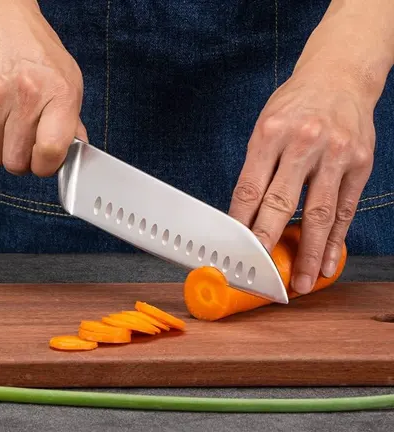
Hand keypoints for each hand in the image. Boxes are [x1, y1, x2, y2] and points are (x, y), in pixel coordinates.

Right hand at [0, 0, 86, 176]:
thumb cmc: (38, 52)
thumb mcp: (69, 80)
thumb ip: (72, 120)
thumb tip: (75, 150)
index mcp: (58, 95)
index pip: (49, 151)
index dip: (46, 166)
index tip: (45, 162)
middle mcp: (25, 96)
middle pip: (16, 161)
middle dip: (22, 162)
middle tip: (25, 148)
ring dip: (0, 151)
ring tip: (8, 133)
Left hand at [228, 61, 376, 294]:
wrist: (339, 76)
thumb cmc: (295, 104)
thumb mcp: (265, 126)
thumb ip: (257, 168)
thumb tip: (244, 215)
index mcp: (270, 133)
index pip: (249, 189)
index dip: (239, 225)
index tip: (233, 250)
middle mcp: (303, 143)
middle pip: (280, 203)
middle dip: (268, 243)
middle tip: (260, 274)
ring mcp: (336, 154)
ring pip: (318, 213)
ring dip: (307, 253)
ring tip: (299, 281)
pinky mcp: (361, 163)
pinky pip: (345, 209)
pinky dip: (335, 239)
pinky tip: (326, 260)